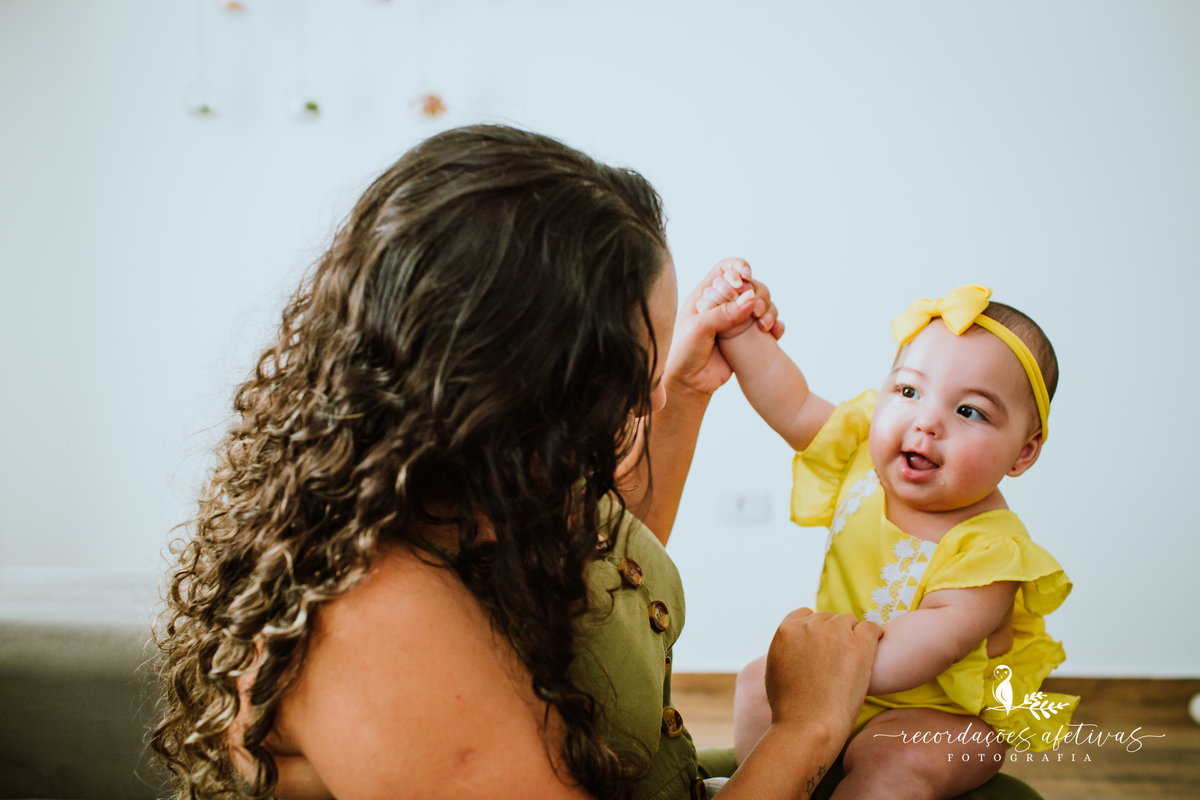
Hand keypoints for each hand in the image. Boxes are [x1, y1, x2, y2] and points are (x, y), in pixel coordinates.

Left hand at [667, 259, 783, 396]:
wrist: (689, 383)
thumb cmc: (683, 353)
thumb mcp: (697, 329)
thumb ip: (723, 314)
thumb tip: (750, 299)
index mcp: (706, 294)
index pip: (725, 269)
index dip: (738, 267)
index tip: (745, 276)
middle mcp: (723, 304)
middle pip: (750, 284)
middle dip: (759, 292)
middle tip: (756, 310)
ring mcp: (737, 320)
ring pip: (762, 304)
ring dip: (769, 309)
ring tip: (764, 326)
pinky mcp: (748, 337)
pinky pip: (768, 325)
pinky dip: (776, 325)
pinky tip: (775, 333)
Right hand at [764, 608, 881, 740]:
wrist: (808, 725)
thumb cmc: (790, 707)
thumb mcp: (775, 669)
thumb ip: (786, 649)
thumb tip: (797, 644)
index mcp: (786, 630)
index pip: (806, 614)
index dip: (816, 630)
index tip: (822, 646)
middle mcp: (810, 625)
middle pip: (828, 618)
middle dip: (834, 634)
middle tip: (840, 659)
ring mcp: (835, 633)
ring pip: (849, 621)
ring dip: (852, 636)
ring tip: (854, 659)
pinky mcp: (858, 644)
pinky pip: (870, 627)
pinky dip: (873, 635)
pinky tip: (873, 648)